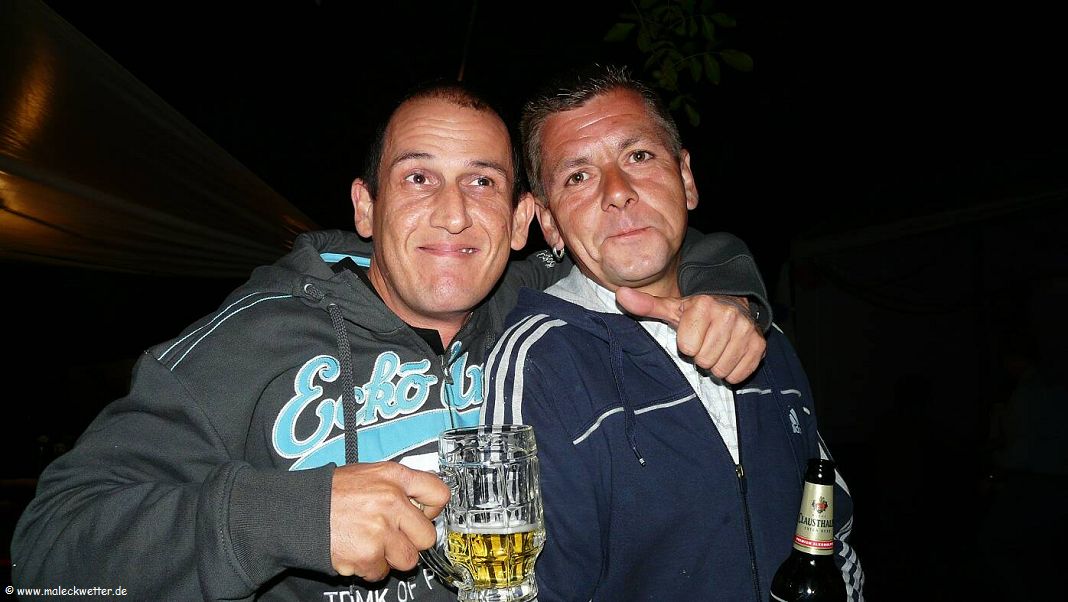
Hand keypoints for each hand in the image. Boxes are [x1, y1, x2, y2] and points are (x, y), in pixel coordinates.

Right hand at [330, 461, 449, 581]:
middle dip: (411, 542)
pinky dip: (369, 567)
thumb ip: (397, 486)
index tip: (423, 516)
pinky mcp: (368, 553)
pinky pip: (382, 572)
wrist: (298, 511)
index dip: (433, 510)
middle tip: (392, 537)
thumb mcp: (368, 474)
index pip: (439, 494)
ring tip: (371, 543)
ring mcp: (380, 528)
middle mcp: (391, 500)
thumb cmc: (331, 494)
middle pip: (427, 536)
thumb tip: (421, 502)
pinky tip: (356, 551)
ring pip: (408, 560)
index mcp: (394, 476)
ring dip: (390, 557)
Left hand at [615, 287, 765, 383]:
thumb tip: (621, 295)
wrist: (733, 306)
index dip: (686, 345)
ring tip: (716, 347)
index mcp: (704, 306)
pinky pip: (738, 375)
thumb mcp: (671, 308)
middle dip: (701, 355)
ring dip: (715, 364)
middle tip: (704, 342)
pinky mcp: (759, 346)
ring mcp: (747, 331)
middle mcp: (729, 315)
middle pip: (704, 360)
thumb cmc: (697, 312)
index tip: (690, 334)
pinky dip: (731, 370)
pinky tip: (729, 353)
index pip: (687, 347)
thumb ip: (646, 305)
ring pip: (721, 370)